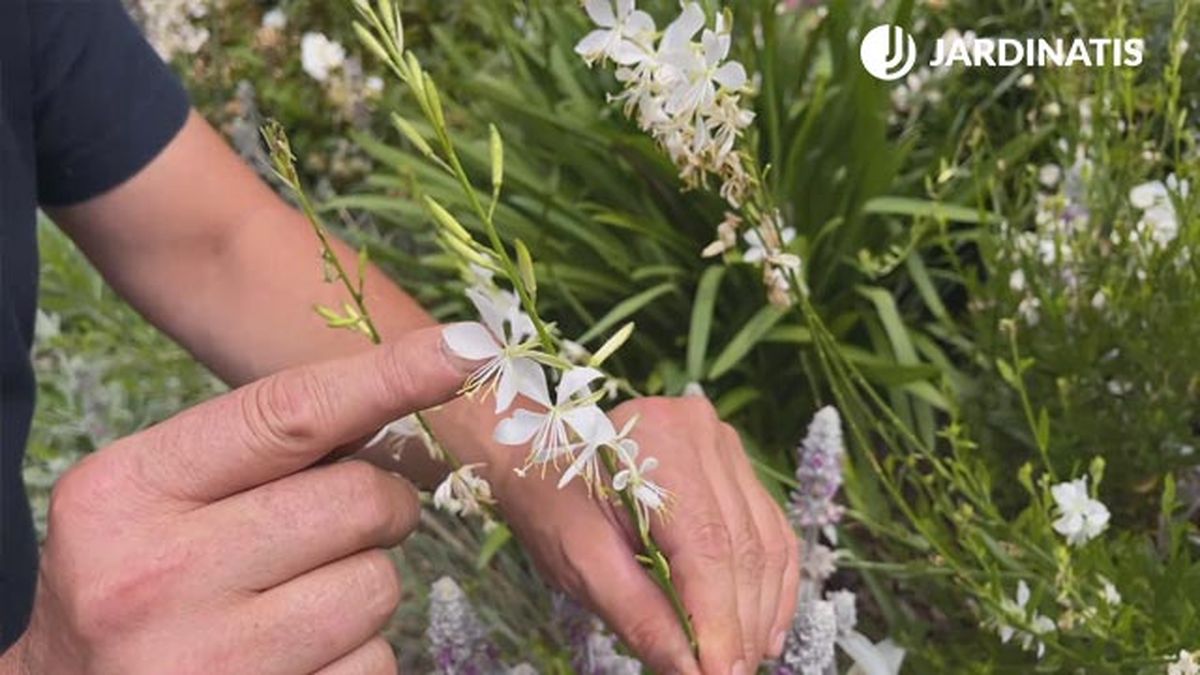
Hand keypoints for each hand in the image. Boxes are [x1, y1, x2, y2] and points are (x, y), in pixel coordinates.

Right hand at [8, 326, 475, 674]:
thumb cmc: (132, 584)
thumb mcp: (153, 499)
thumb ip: (257, 454)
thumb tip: (401, 397)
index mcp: (129, 493)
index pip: (289, 415)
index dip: (390, 376)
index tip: (466, 348)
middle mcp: (160, 578)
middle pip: (361, 500)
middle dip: (379, 506)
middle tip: (341, 525)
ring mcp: (211, 663)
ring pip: (379, 588)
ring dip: (362, 589)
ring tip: (294, 604)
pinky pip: (375, 665)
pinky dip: (355, 658)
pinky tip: (294, 661)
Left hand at [491, 396, 799, 673]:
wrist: (537, 454)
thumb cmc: (550, 503)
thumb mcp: (582, 564)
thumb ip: (639, 617)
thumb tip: (689, 671)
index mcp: (656, 444)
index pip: (705, 546)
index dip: (719, 620)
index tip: (719, 673)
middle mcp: (701, 433)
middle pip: (741, 546)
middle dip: (740, 623)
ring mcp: (723, 444)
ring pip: (764, 542)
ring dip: (760, 610)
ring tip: (745, 660)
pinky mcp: (734, 462)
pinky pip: (769, 529)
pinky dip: (769, 583)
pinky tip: (763, 627)